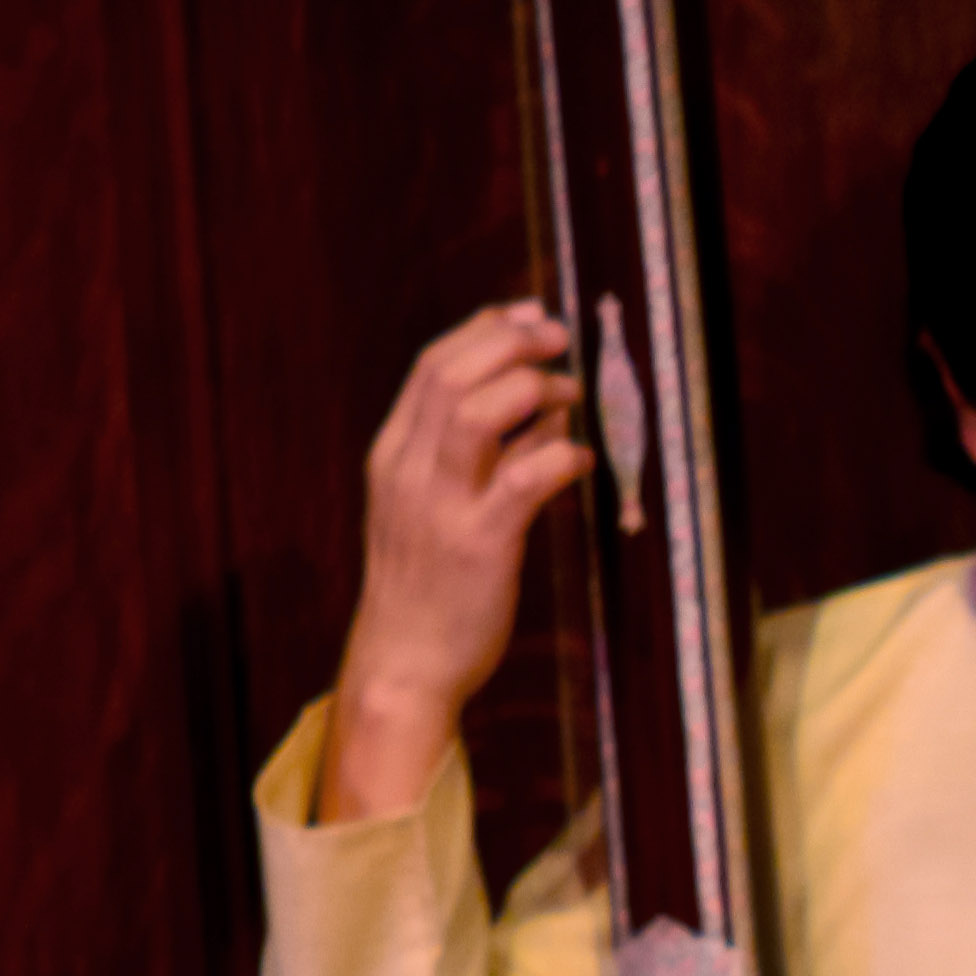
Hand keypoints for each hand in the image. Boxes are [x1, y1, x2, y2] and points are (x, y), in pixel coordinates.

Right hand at [318, 303, 587, 822]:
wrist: (404, 661)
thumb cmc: (429, 585)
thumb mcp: (433, 507)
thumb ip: (476, 456)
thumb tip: (541, 408)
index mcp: (394, 454)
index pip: (432, 367)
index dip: (484, 330)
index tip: (528, 314)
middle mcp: (409, 470)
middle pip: (451, 374)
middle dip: (510, 342)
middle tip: (560, 336)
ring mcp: (440, 505)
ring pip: (476, 413)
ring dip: (532, 390)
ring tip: (571, 393)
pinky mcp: (478, 544)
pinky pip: (522, 481)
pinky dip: (558, 457)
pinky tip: (581, 457)